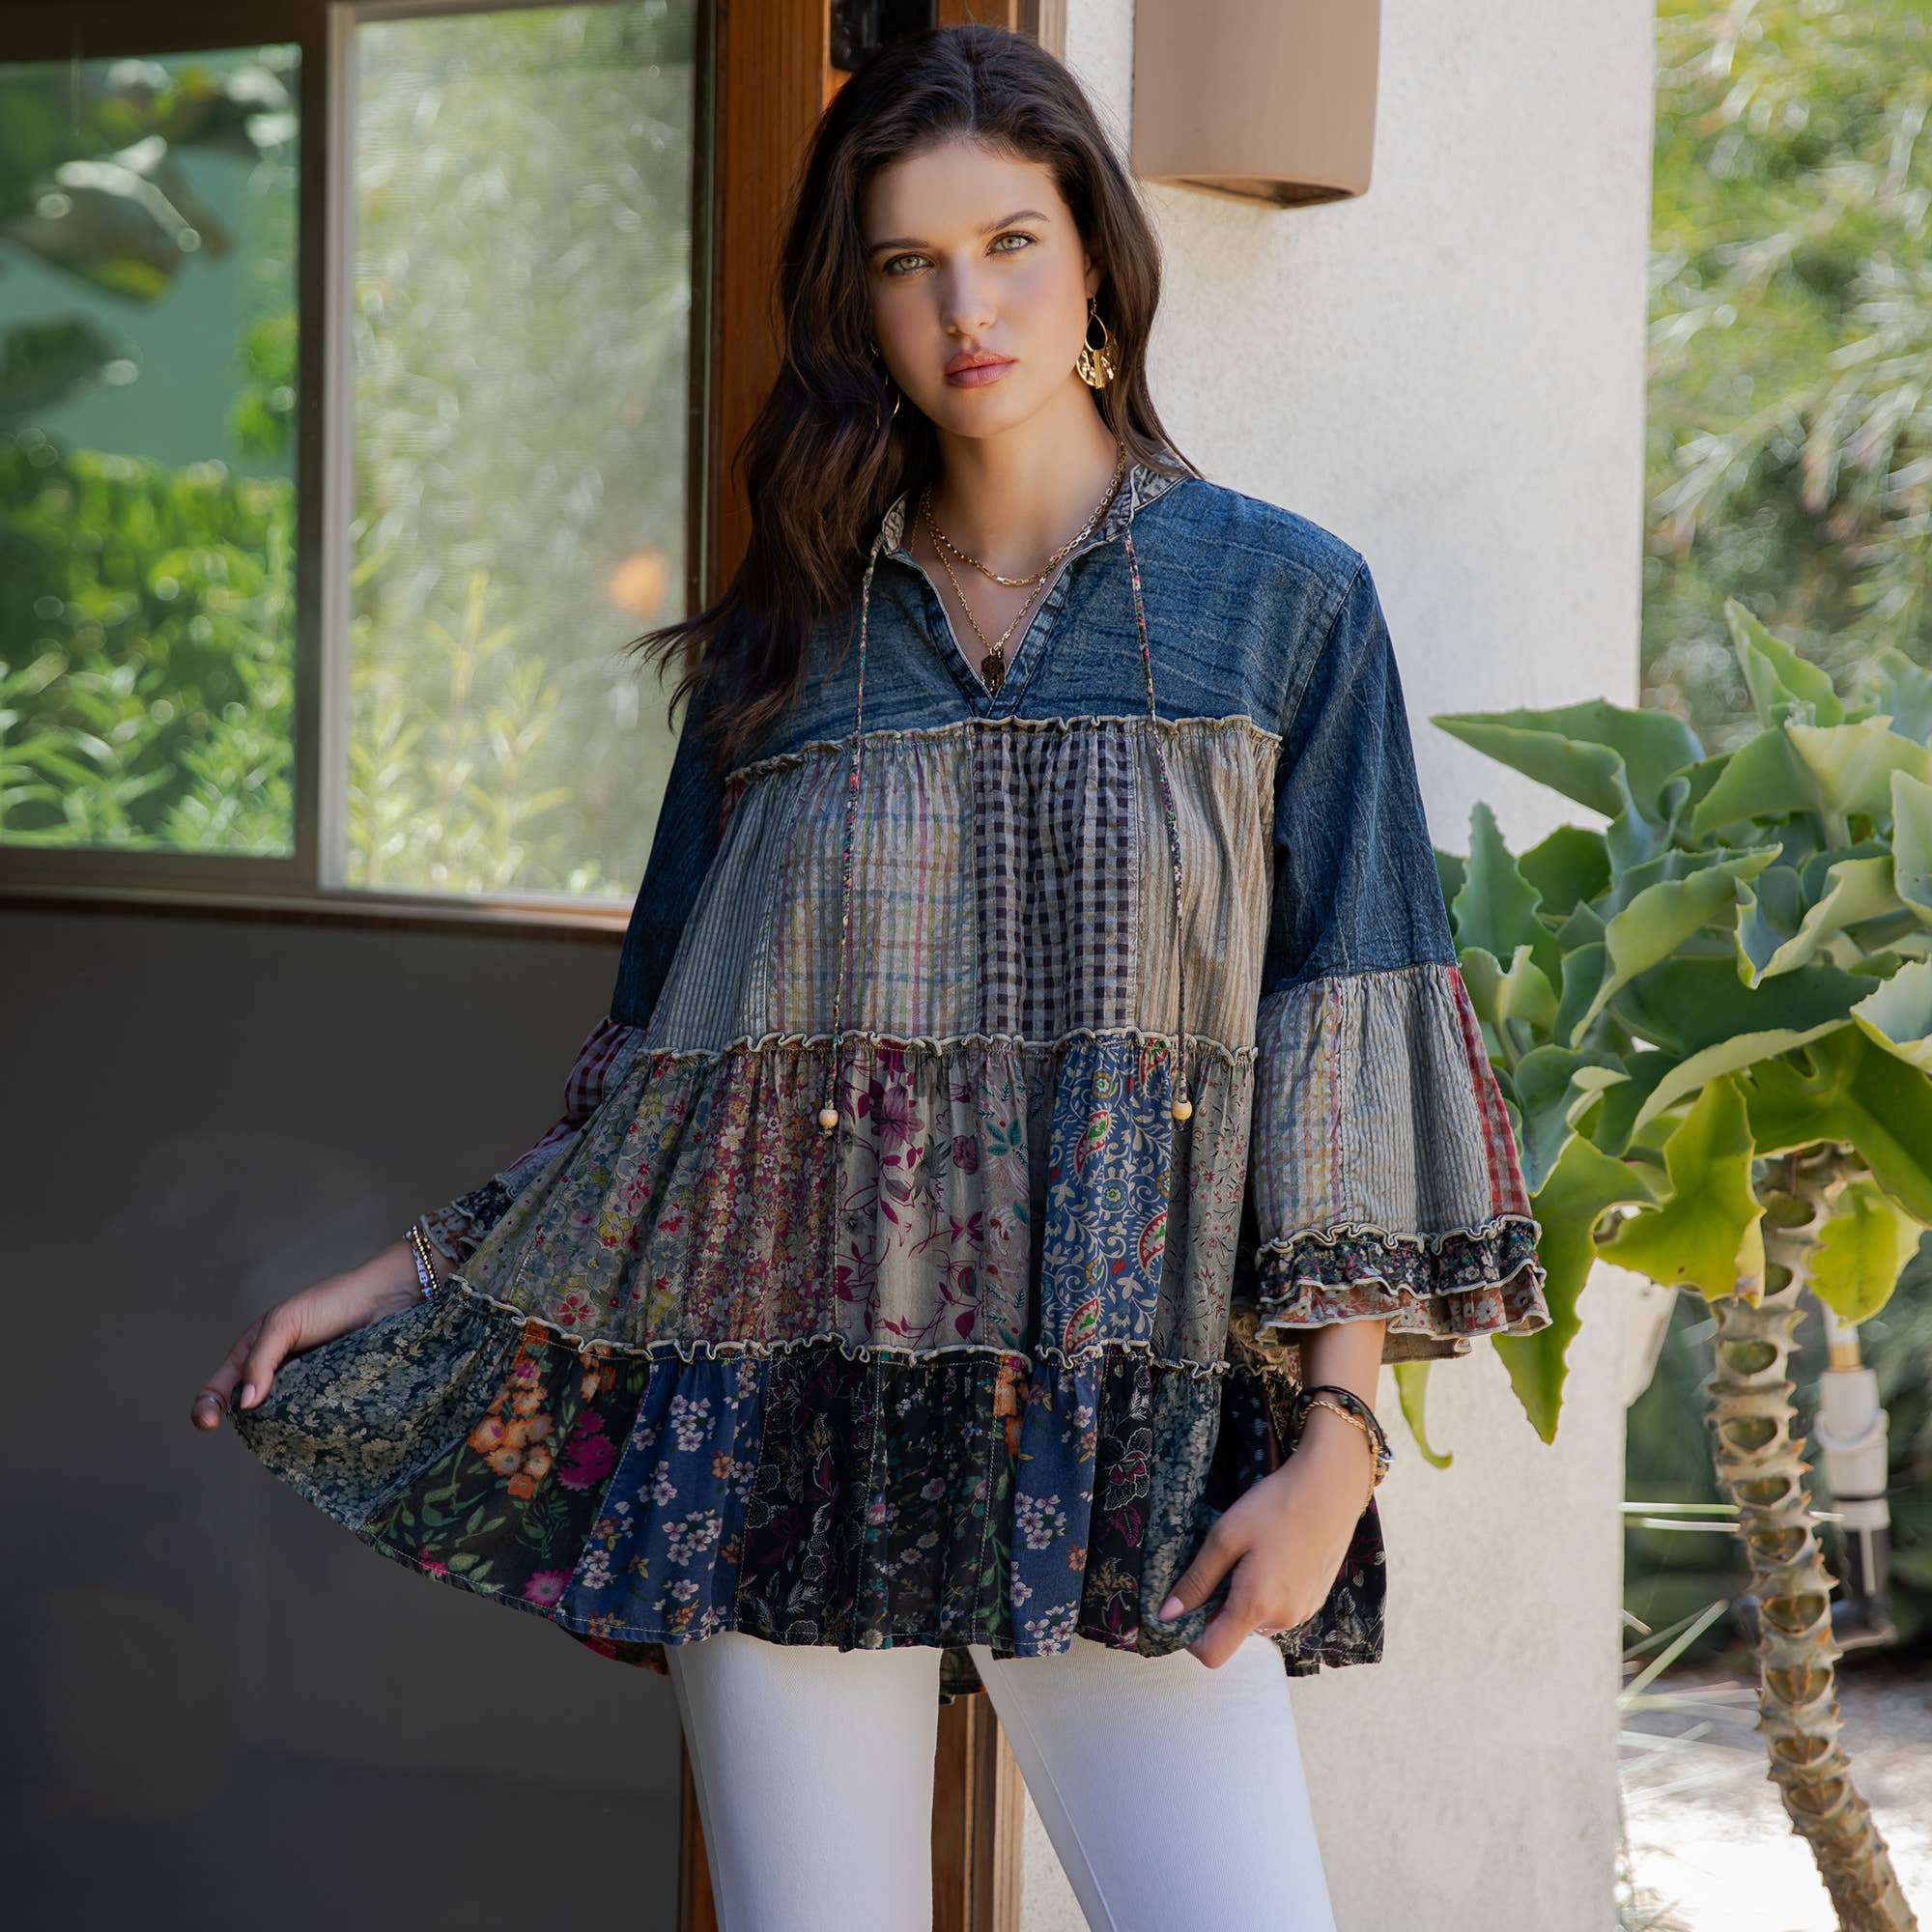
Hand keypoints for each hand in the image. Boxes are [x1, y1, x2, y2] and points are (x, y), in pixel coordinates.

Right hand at [187, 1236, 441, 1431]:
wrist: (386, 1300)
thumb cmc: (333, 1302)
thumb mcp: (285, 1323)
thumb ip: (261, 1360)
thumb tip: (245, 1405)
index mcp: (255, 1352)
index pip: (220, 1387)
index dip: (207, 1406)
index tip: (209, 1422)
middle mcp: (277, 1373)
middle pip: (249, 1410)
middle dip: (248, 1424)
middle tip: (260, 1428)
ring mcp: (304, 1388)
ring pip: (280, 1420)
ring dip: (279, 1429)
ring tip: (289, 1428)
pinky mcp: (330, 1397)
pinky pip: (312, 1419)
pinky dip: (307, 1428)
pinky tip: (311, 1432)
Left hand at [1155, 1409, 1374, 1667]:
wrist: (1331, 1488)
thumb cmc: (1274, 1507)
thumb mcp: (1225, 1538)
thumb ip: (1195, 1581)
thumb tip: (1167, 1614)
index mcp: (1255, 1608)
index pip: (1212, 1654)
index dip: (1189, 1636)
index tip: (1183, 1603)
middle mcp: (1282, 1620)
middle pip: (1233, 1633)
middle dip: (1217, 1607)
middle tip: (1221, 1561)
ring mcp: (1303, 1612)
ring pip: (1256, 1619)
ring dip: (1243, 1597)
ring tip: (1251, 1553)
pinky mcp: (1316, 1599)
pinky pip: (1279, 1608)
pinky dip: (1267, 1591)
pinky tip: (1273, 1554)